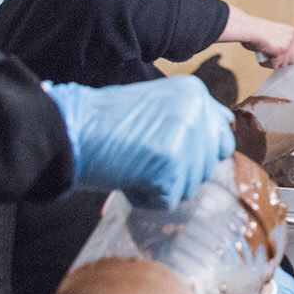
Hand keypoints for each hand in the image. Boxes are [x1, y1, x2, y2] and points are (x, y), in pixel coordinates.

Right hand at [43, 76, 234, 209]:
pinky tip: (127, 178)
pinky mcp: (172, 168)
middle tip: (147, 160)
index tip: (172, 152)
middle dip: (182, 171)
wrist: (72, 128)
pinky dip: (146, 198)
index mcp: (195, 93)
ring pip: (191, 186)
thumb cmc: (105, 121)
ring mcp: (187, 140)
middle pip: (210, 163)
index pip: (222, 133)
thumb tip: (218, 142)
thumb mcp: (157, 105)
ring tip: (134, 166)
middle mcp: (198, 112)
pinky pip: (169, 200)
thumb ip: (190, 118)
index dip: (198, 151)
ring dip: (163, 186)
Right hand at [249, 19, 293, 67]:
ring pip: (284, 63)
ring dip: (274, 63)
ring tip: (265, 56)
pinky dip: (267, 64)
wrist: (248, 28)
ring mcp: (287, 44)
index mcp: (291, 31)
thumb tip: (283, 57)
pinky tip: (262, 58)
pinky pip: (275, 65)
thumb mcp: (273, 35)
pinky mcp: (280, 51)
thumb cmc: (255, 31)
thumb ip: (281, 43)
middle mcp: (291, 37)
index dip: (292, 56)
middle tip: (272, 60)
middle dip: (283, 62)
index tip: (284, 59)